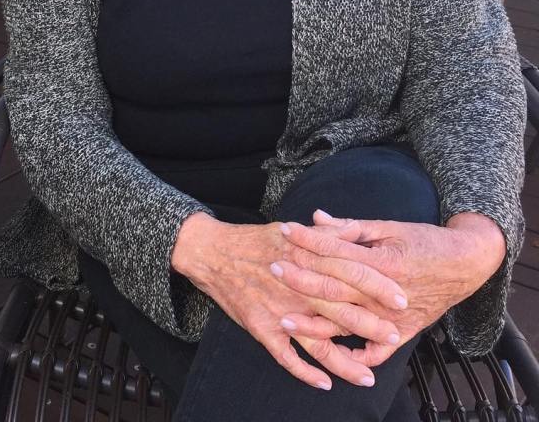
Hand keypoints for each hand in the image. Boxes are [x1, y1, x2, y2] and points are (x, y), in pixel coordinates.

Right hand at [172, 213, 404, 390]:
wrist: (211, 252)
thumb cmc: (254, 241)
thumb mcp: (290, 230)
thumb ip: (324, 234)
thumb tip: (353, 232)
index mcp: (305, 259)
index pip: (349, 273)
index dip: (377, 287)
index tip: (402, 298)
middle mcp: (295, 287)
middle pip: (340, 310)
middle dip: (370, 326)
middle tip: (394, 336)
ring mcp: (278, 310)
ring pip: (317, 342)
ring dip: (344, 362)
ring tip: (367, 376)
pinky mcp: (261, 327)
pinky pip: (286, 356)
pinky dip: (305, 372)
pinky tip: (323, 383)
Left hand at [275, 210, 506, 366]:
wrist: (466, 263)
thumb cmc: (424, 240)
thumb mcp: (389, 226)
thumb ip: (351, 226)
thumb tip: (316, 218)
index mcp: (384, 262)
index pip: (337, 251)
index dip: (309, 240)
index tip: (284, 230)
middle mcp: (387, 293)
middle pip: (336, 288)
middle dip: (301, 278)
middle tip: (273, 267)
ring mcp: (395, 317)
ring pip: (348, 324)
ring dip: (315, 324)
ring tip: (285, 320)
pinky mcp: (404, 332)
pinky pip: (377, 352)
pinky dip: (355, 356)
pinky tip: (330, 354)